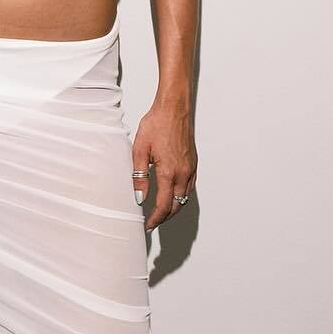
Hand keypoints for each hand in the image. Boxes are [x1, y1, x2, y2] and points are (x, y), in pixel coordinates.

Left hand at [131, 96, 196, 231]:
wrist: (174, 108)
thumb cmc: (156, 124)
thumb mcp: (140, 150)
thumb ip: (139, 176)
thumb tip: (139, 198)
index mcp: (169, 172)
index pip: (163, 205)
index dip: (155, 219)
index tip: (148, 225)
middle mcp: (183, 173)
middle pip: (176, 205)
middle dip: (164, 217)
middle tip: (152, 222)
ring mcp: (190, 168)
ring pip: (184, 198)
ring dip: (173, 208)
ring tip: (160, 212)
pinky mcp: (193, 163)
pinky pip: (189, 187)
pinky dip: (181, 196)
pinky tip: (172, 195)